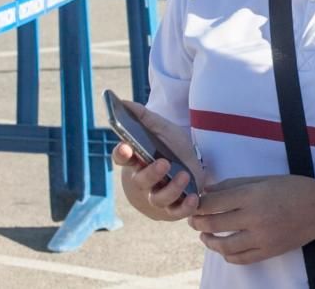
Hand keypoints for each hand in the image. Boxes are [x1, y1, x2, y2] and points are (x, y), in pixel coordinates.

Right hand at [111, 101, 204, 220]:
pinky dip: (184, 208)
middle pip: (141, 181)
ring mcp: (157, 197)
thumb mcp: (159, 128)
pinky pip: (176, 212)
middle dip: (151, 173)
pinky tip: (193, 198)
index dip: (122, 154)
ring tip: (183, 175)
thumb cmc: (167, 146)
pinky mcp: (173, 209)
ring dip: (171, 189)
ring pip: (159, 199)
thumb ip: (142, 116)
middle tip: (163, 163)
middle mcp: (143, 182)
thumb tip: (122, 102)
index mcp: (136, 161)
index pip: (122, 158)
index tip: (126, 147)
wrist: (187, 163)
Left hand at [189, 175, 314, 264]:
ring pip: (223, 245)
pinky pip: (240, 258)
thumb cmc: (294, 188)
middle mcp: (254, 218)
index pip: (214, 202)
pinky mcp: (267, 252)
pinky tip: (223, 248)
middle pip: (214, 224)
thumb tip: (208, 190)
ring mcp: (261, 238)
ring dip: (208, 241)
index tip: (194, 202)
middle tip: (193, 219)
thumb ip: (235, 184)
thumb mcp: (265, 179)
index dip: (199, 204)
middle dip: (198, 222)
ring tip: (204, 235)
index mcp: (253, 195)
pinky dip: (226, 255)